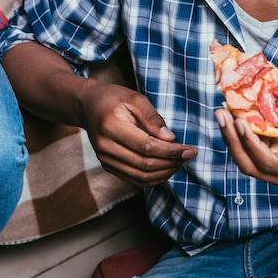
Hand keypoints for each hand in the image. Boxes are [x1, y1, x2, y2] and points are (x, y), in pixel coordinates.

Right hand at [81, 82, 197, 186]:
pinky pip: (134, 180)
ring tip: (181, 163)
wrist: (87, 106)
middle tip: (189, 156)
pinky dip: (154, 178)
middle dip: (172, 163)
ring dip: (165, 173)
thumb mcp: (134, 98)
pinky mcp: (108, 166)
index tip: (190, 149)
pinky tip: (168, 169)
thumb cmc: (113, 98)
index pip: (147, 147)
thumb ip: (152, 118)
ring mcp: (105, 159)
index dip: (171, 152)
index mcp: (111, 126)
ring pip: (140, 176)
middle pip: (145, 164)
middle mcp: (105, 147)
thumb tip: (170, 138)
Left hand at [215, 83, 277, 192]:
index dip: (251, 142)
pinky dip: (244, 135)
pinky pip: (254, 153)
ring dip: (233, 137)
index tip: (240, 121)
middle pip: (249, 165)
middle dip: (232, 139)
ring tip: (222, 113)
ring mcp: (277, 175)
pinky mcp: (273, 166)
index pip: (268, 161)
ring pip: (247, 160)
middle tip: (221, 114)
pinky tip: (237, 116)